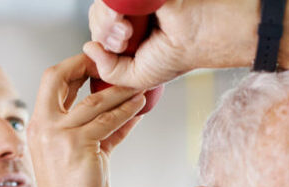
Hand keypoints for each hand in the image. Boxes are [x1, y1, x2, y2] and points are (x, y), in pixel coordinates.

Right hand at [27, 54, 145, 186]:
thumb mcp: (79, 151)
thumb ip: (97, 128)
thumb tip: (123, 111)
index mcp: (39, 124)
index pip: (51, 82)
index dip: (73, 67)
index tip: (96, 64)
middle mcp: (44, 125)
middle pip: (58, 76)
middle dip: (87, 64)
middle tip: (112, 64)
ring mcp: (59, 134)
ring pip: (94, 100)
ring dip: (120, 91)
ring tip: (139, 87)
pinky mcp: (78, 144)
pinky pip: (108, 121)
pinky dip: (127, 112)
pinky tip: (140, 107)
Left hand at [85, 0, 255, 88]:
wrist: (200, 35)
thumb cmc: (178, 55)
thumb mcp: (139, 77)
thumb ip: (111, 70)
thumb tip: (88, 48)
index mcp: (130, 34)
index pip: (100, 32)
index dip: (101, 41)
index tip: (117, 50)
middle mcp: (130, 14)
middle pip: (97, 17)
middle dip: (103, 32)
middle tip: (124, 41)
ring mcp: (135, 0)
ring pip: (101, 6)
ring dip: (107, 23)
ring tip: (129, 32)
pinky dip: (112, 10)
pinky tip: (127, 22)